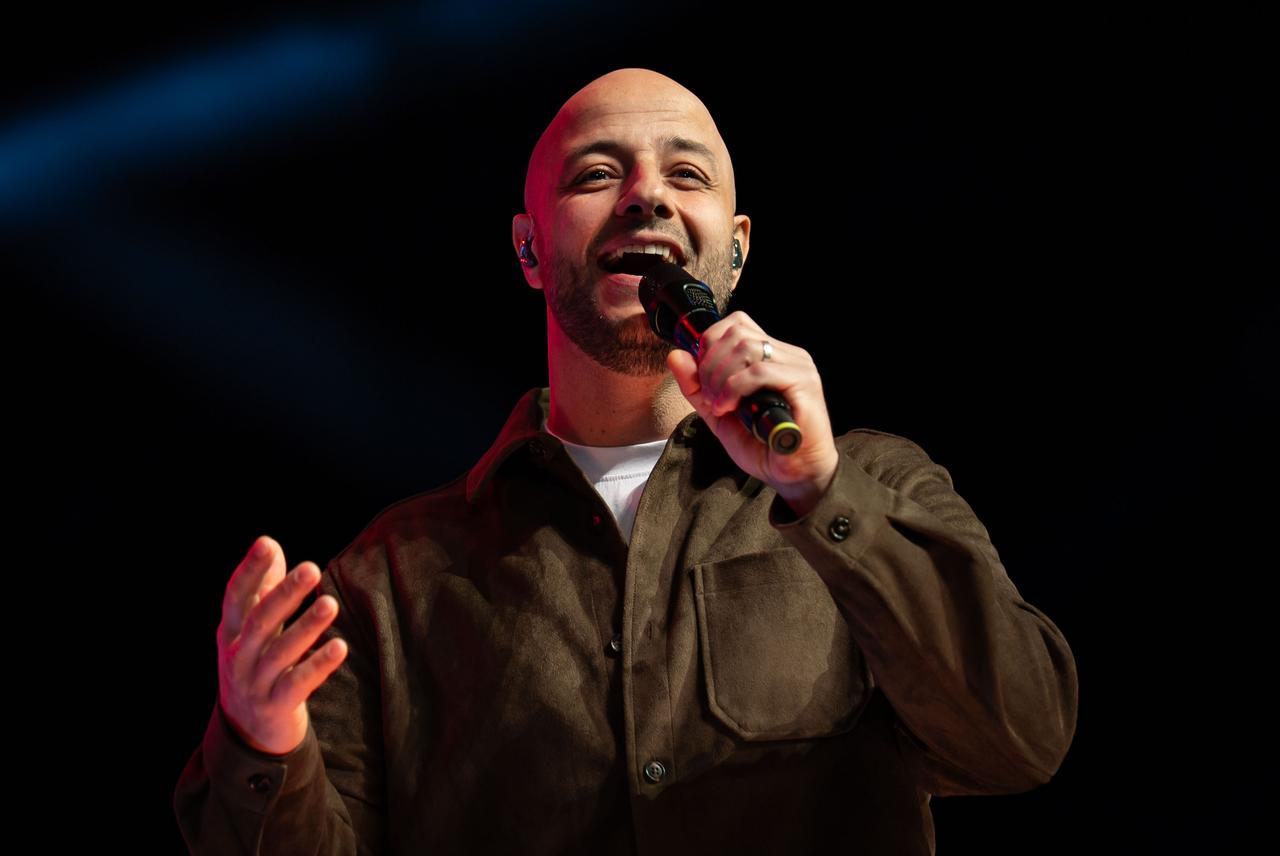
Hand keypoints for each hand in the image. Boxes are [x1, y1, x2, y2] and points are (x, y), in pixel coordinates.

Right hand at [216, 535, 347, 754]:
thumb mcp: (251, 630)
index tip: (266, 543)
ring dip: (306, 627)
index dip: (250, 570)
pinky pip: (297, 684)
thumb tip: (270, 543)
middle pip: (259, 621)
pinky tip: (340, 647)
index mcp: (230, 632)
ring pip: (279, 653)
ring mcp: (254, 684)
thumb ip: (263, 588)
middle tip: (311, 568)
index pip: (235, 596)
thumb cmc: (254, 666)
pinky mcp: (275, 707)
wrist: (246, 733)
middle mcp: (237, 656)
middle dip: (284, 594)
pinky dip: (318, 665)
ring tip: (330, 604)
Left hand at [666, 311, 839, 516]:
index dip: (710, 345)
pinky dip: (734, 388)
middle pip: (736, 333)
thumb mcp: (718, 412)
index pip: (736, 323)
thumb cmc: (762, 444)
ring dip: (721, 377)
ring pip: (746, 347)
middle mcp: (787, 354)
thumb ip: (696, 386)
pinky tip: (730, 409)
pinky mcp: (804, 383)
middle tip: (709, 397)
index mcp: (770, 355)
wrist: (793, 474)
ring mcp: (798, 366)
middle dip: (710, 365)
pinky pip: (759, 371)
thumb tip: (676, 355)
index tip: (702, 379)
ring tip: (719, 405)